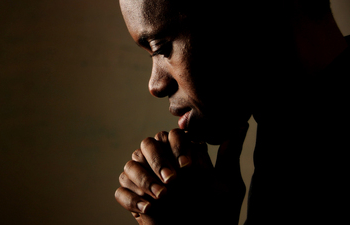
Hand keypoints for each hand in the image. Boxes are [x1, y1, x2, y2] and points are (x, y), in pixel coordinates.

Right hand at [115, 124, 248, 223]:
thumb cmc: (219, 213)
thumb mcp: (228, 184)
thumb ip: (230, 154)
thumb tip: (242, 125)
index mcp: (180, 155)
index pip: (170, 136)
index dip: (177, 147)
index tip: (188, 166)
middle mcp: (161, 163)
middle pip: (146, 146)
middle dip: (158, 161)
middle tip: (173, 181)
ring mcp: (145, 181)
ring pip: (130, 166)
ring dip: (143, 180)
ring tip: (163, 197)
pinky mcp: (135, 200)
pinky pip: (120, 192)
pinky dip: (131, 199)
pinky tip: (149, 210)